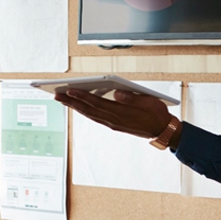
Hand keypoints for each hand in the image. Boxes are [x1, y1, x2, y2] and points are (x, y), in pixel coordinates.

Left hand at [56, 88, 172, 139]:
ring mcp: (113, 124)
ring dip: (75, 107)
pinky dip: (85, 111)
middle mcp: (114, 120)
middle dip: (72, 102)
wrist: (163, 130)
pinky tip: (79, 106)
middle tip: (57, 94)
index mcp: (121, 113)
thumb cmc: (157, 113)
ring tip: (63, 99)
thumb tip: (116, 93)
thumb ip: (131, 98)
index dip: (82, 96)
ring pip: (90, 114)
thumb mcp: (148, 102)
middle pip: (89, 109)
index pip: (97, 103)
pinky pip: (96, 118)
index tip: (69, 89)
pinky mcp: (114, 125)